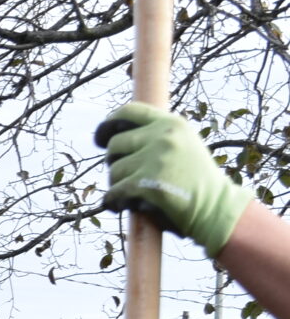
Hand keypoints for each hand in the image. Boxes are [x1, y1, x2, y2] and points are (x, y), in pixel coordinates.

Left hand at [99, 102, 254, 259]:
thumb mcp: (183, 145)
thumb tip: (117, 135)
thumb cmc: (196, 180)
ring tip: (135, 194)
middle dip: (114, 162)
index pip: (130, 111)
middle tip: (126, 177)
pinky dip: (113, 202)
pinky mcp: (148, 184)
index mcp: (172, 124)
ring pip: (114, 170)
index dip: (108, 124)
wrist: (216, 207)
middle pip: (115, 145)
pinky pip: (114, 192)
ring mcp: (156, 159)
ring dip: (117, 185)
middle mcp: (163, 136)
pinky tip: (120, 206)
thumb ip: (156, 137)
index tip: (101, 139)